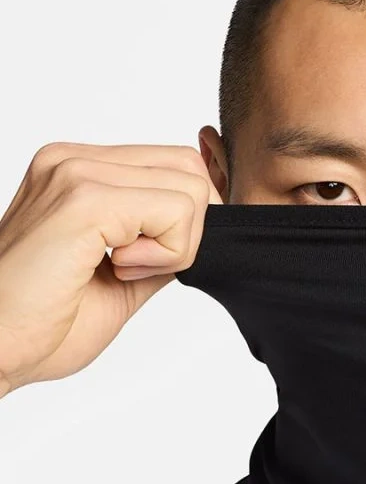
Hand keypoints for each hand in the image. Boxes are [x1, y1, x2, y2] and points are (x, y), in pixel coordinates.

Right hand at [0, 142, 222, 395]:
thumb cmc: (42, 323)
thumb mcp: (125, 277)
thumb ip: (161, 244)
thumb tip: (205, 233)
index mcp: (80, 170)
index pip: (177, 164)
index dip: (187, 219)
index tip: (146, 259)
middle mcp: (74, 160)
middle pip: (190, 169)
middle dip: (187, 229)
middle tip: (137, 266)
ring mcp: (76, 173)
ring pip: (190, 189)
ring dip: (174, 244)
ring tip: (121, 268)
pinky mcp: (84, 201)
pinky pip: (176, 211)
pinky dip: (165, 253)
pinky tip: (117, 270)